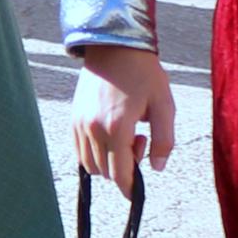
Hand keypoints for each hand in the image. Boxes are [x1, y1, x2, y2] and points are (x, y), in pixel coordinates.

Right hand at [71, 47, 177, 186]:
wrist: (115, 45)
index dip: (129, 188)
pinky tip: (109, 134)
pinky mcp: (73, 117)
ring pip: (89, 164)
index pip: (120, 174)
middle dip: (123, 168)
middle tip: (139, 140)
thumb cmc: (143, 73)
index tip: (135, 192)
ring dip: (107, 161)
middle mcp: (93, 128)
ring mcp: (80, 123)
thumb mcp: (164, 104)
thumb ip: (164, 140)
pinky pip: (78, 150)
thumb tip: (156, 167)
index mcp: (117, 127)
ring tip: (123, 135)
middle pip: (105, 172)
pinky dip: (93, 152)